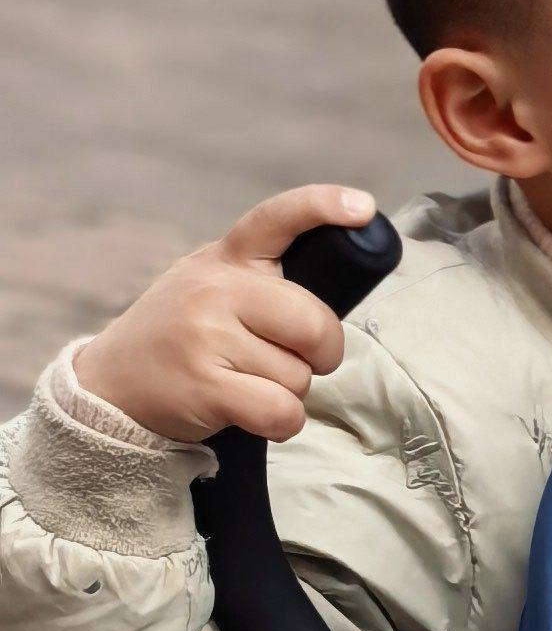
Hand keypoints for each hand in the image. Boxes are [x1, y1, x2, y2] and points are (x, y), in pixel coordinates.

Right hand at [73, 183, 375, 445]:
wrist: (109, 386)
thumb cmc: (183, 338)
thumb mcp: (211, 288)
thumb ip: (263, 282)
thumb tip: (342, 275)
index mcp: (225, 258)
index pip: (277, 218)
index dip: (322, 207)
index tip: (362, 207)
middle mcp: (215, 289)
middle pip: (315, 324)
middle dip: (321, 353)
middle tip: (294, 360)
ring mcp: (206, 335)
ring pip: (299, 376)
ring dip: (287, 391)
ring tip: (243, 382)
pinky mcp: (205, 385)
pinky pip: (283, 411)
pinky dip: (281, 424)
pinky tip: (253, 414)